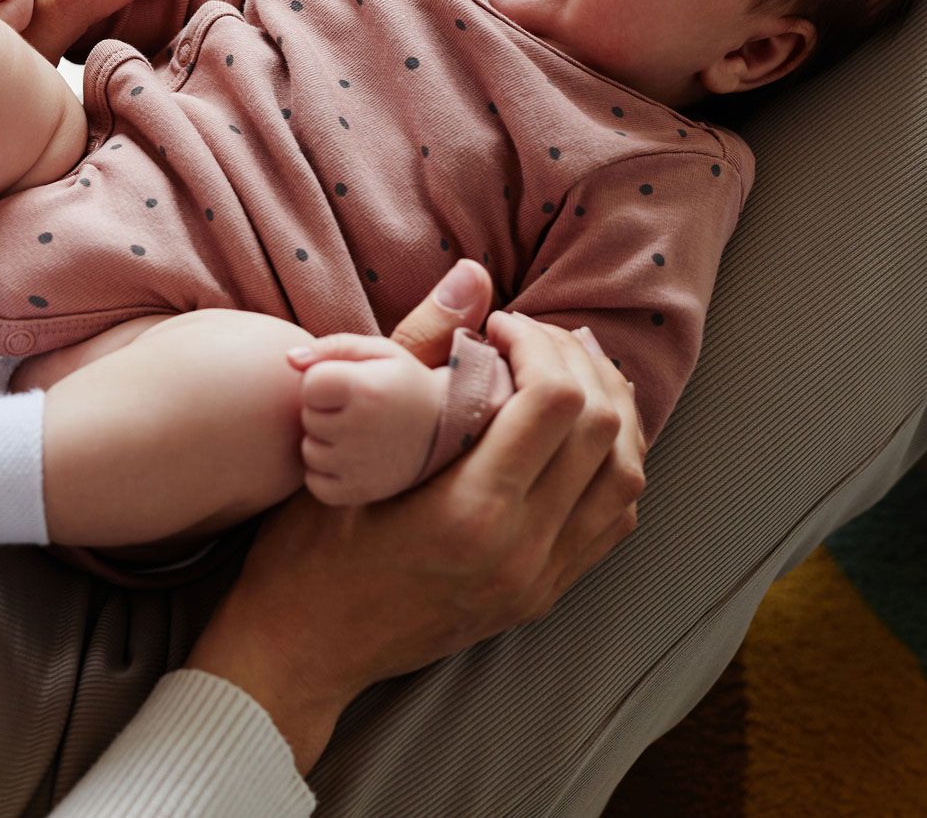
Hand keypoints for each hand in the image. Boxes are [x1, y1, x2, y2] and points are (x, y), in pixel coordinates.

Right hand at [186, 264, 646, 774]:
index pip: (557, 402)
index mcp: (473, 512)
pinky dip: (610, 464)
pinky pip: (614, 521)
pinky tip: (576, 434)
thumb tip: (471, 274)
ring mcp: (539, 581)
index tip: (498, 327)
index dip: (539, 342)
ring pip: (625, 476)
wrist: (300, 652)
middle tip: (531, 339)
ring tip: (564, 372)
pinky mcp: (542, 596)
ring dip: (608, 411)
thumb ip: (413, 351)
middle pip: (604, 429)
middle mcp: (522, 551)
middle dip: (577, 363)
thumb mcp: (345, 442)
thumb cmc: (307, 549)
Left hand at [290, 335, 444, 504]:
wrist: (447, 428)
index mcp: (365, 389)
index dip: (324, 380)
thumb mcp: (378, 351)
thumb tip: (289, 359)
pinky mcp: (359, 492)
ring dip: (324, 442)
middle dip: (324, 411)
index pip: (309, 384)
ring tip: (356, 432)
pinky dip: (325, 473)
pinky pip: (315, 484)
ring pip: (309, 451)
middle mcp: (360, 430)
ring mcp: (359, 466)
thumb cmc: (403, 382)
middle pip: (307, 418)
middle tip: (356, 409)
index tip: (348, 383)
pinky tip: (351, 457)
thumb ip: (331, 348)